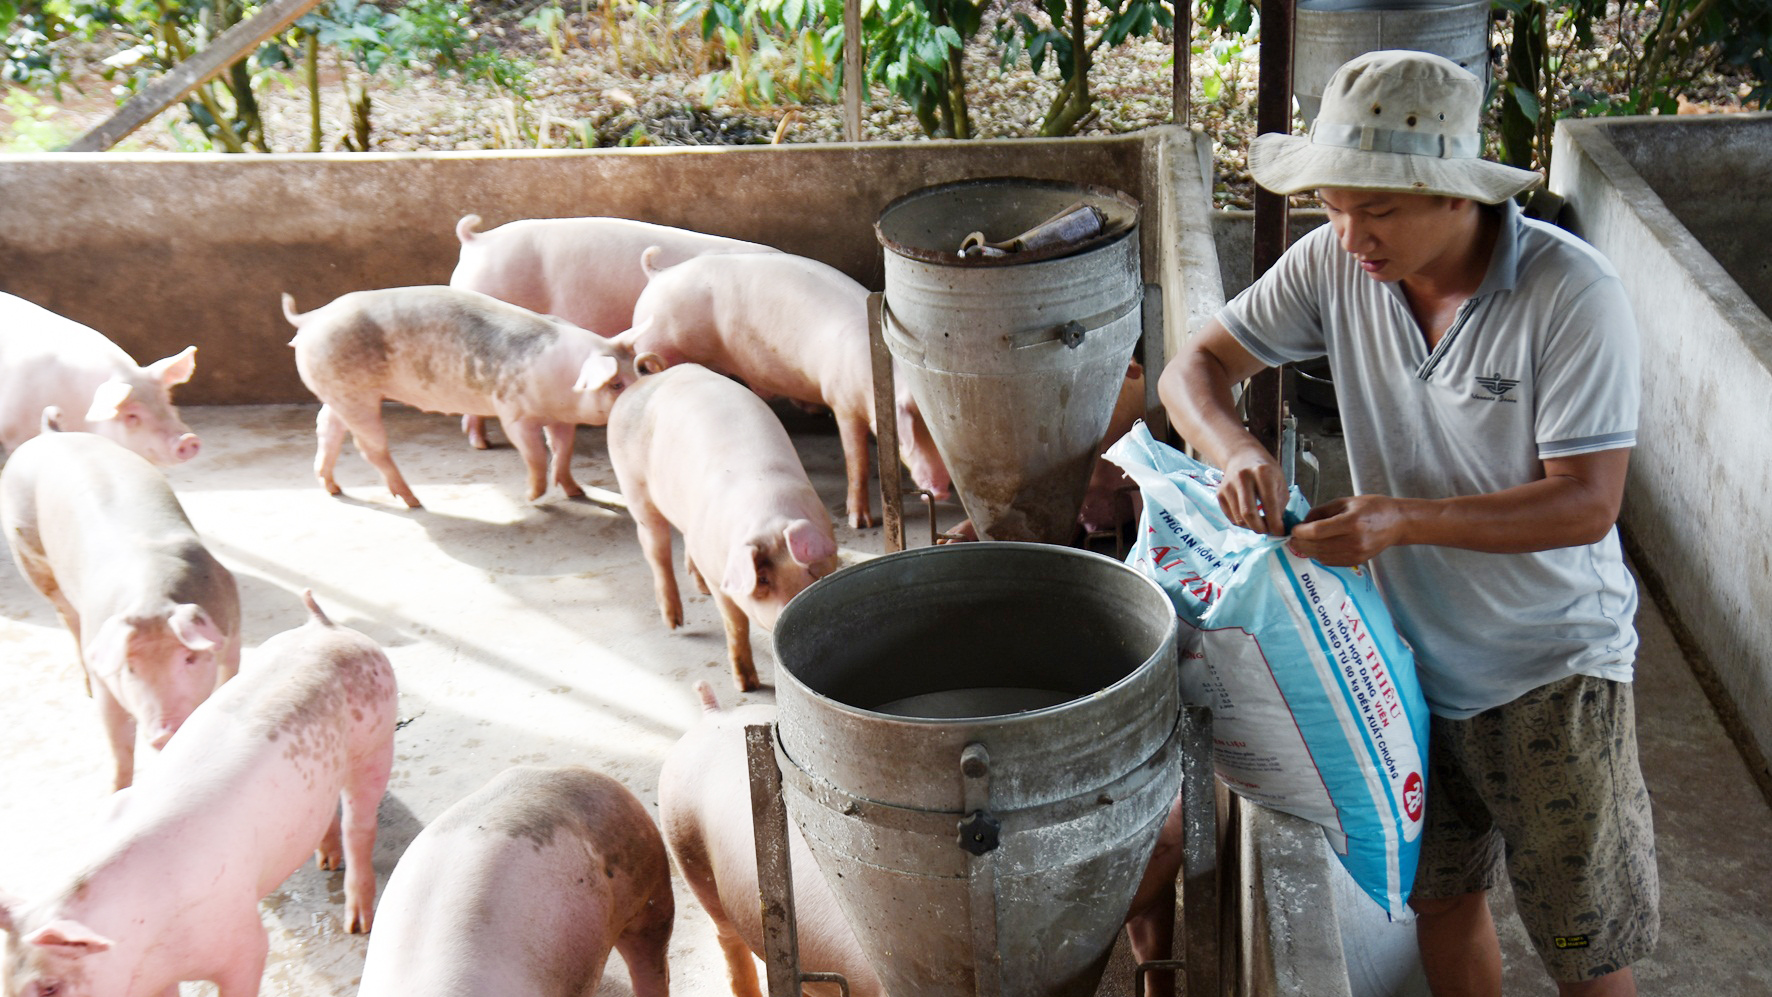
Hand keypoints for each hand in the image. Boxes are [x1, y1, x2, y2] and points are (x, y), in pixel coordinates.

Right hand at [1218, 443, 1289, 536]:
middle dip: (1260, 528)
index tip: (1280, 532)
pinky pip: (1231, 517)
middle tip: (1268, 531)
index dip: (1275, 522)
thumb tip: (1276, 527)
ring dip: (1251, 526)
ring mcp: (1228, 485)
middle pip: (1248, 513)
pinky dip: (1241, 522)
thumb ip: (1280, 503)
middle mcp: (1243, 478)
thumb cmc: (1265, 470)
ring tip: (1259, 523)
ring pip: (1238, 518)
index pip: (1269, 503)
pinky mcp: (1220, 493)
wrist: (1242, 456)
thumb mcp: (1280, 481)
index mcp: (1262, 472)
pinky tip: (1248, 516)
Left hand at [1287, 495, 1406, 565]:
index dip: (1301, 532)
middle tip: (1292, 538)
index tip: (1294, 529)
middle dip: (1300, 543)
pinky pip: (1330, 561)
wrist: (1397, 523)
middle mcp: (1354, 541)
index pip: (1318, 531)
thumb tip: (1303, 522)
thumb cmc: (1372, 507)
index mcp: (1351, 522)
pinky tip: (1316, 547)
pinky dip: (1319, 555)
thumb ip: (1322, 512)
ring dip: (1307, 550)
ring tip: (1301, 542)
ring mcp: (1356, 554)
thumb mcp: (1346, 502)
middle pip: (1317, 547)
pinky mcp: (1356, 562)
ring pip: (1321, 556)